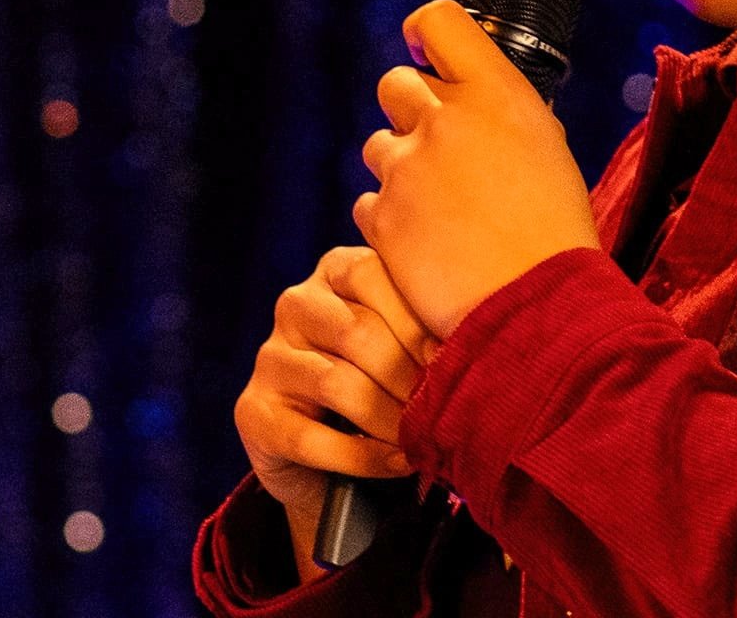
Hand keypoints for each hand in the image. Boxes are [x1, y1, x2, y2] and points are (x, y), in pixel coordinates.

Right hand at [235, 246, 444, 539]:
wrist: (332, 453)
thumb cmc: (389, 383)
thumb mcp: (408, 341)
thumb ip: (429, 324)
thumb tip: (482, 338)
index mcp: (335, 272)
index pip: (372, 274)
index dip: (417, 319)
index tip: (456, 357)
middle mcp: (296, 305)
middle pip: (356, 331)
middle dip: (408, 377)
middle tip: (444, 409)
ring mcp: (269, 358)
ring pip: (334, 383)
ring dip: (388, 419)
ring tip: (422, 440)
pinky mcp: (253, 412)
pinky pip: (309, 437)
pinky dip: (362, 457)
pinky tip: (396, 463)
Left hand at [353, 0, 601, 339]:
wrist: (542, 308)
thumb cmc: (555, 233)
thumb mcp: (547, 150)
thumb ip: (500, 113)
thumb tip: (472, 97)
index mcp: (498, 93)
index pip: (438, 20)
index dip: (424, 34)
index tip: (425, 53)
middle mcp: (447, 118)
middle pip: (396, 83)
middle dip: (411, 112)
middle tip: (440, 150)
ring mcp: (408, 167)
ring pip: (378, 145)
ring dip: (401, 169)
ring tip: (443, 210)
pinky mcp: (384, 215)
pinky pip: (370, 200)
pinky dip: (391, 219)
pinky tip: (428, 243)